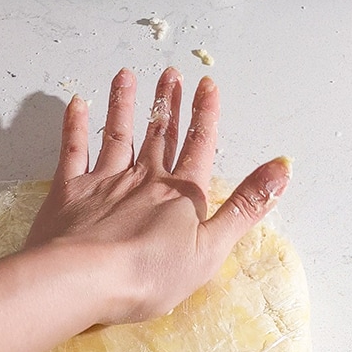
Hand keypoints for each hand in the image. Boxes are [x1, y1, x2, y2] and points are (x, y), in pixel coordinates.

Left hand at [24, 67, 290, 324]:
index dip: (205, 115)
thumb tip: (282, 166)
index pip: (199, 146)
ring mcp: (104, 181)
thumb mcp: (212, 247)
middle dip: (168, 103)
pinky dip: (74, 125)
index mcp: (180, 193)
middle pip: (160, 135)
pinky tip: (76, 103)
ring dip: (123, 104)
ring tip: (126, 75)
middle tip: (170, 73)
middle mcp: (143, 179)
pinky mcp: (69, 191)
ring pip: (117, 135)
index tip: (207, 84)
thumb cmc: (151, 272)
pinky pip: (72, 150)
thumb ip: (245, 206)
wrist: (83, 278)